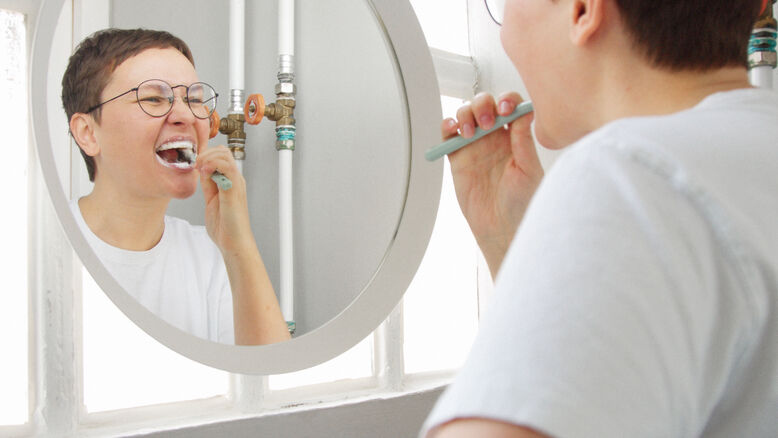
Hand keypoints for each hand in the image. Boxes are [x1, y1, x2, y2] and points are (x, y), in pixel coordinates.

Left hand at [196, 145, 253, 254]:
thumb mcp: (211, 201)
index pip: (220, 156)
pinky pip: (228, 168)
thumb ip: (208, 185)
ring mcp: (236, 183)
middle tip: (194, 165)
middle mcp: (235, 179)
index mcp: (230, 181)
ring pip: (225, 155)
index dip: (205, 155)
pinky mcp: (234, 189)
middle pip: (223, 151)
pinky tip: (204, 172)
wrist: (234, 242)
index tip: (192, 165)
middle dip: (205, 153)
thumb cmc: (225, 226)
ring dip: (208, 157)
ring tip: (198, 168)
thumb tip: (201, 171)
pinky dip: (214, 164)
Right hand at [443, 92, 542, 277]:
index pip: (511, 105)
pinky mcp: (458, 158)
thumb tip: (524, 112)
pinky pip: (449, 135)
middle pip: (486, 104)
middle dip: (484, 105)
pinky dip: (447, 125)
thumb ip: (524, 140)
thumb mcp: (529, 170)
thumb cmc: (521, 203)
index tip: (505, 109)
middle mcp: (495, 137)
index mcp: (516, 136)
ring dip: (466, 114)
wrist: (501, 228)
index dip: (507, 100)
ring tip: (472, 132)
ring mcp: (475, 146)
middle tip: (487, 121)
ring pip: (466, 114)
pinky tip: (453, 128)